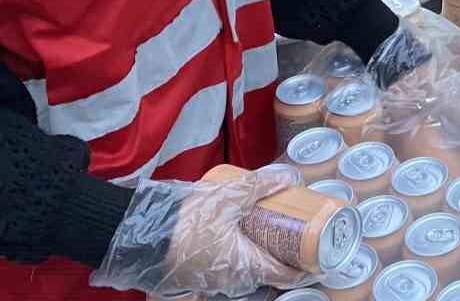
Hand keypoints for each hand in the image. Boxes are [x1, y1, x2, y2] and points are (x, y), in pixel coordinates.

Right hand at [90, 165, 311, 297]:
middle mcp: (232, 281)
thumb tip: (290, 178)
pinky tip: (241, 236)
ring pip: (246, 272)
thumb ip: (261, 186)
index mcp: (246, 266)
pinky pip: (227, 269)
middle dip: (283, 257)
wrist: (140, 235)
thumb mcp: (229, 196)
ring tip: (271, 232)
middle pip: (267, 274)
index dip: (304, 267)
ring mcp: (213, 281)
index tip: (318, 255)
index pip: (284, 275)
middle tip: (297, 235)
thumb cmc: (187, 220)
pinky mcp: (197, 276)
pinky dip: (240, 255)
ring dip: (260, 255)